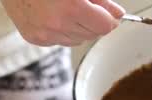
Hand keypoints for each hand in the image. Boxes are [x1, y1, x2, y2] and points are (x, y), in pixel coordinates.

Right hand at [1, 0, 124, 46]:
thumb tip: (117, 14)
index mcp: (71, 6)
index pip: (105, 27)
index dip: (110, 18)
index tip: (110, 13)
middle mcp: (57, 24)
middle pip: (92, 35)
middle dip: (94, 22)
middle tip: (86, 5)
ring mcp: (44, 34)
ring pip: (77, 40)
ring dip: (78, 27)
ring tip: (67, 8)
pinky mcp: (34, 38)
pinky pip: (59, 41)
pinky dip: (62, 31)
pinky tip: (53, 15)